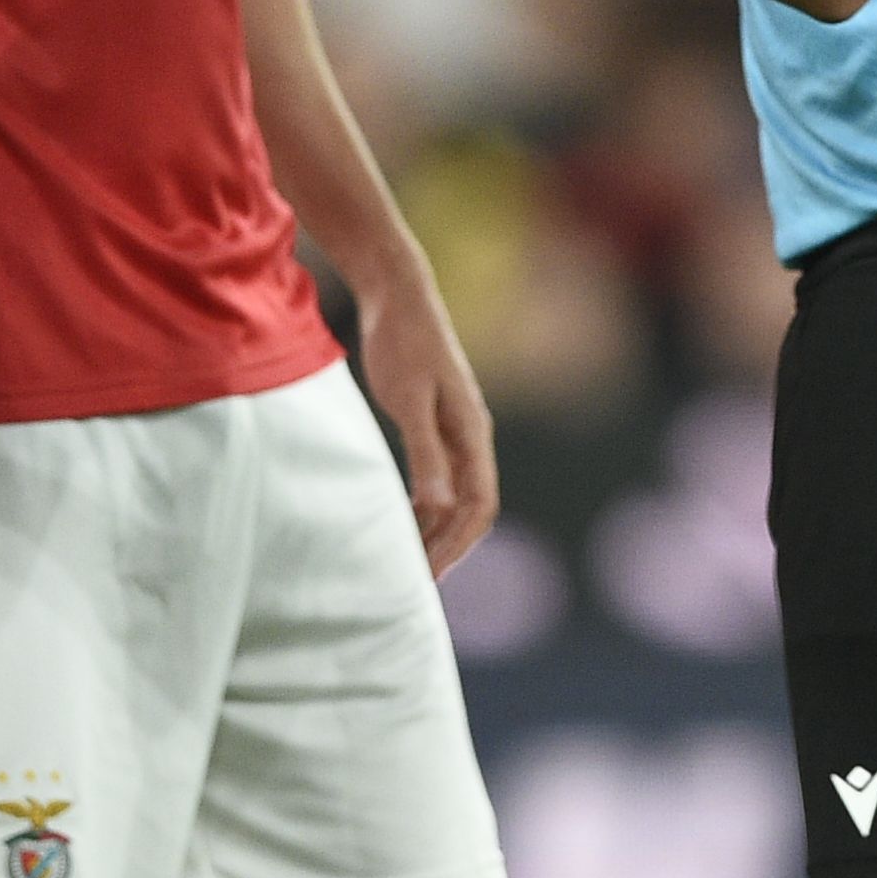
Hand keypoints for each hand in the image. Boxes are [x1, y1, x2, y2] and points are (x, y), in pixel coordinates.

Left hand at [354, 273, 497, 576]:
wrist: (397, 294)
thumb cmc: (402, 342)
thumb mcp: (409, 399)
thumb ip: (424, 452)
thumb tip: (437, 506)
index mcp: (473, 433)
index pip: (479, 505)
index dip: (457, 544)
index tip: (428, 575)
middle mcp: (472, 436)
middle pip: (472, 509)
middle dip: (447, 547)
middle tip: (414, 583)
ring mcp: (455, 430)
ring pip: (456, 496)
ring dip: (435, 530)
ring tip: (406, 563)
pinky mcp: (435, 422)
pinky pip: (439, 478)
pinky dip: (424, 506)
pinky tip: (400, 519)